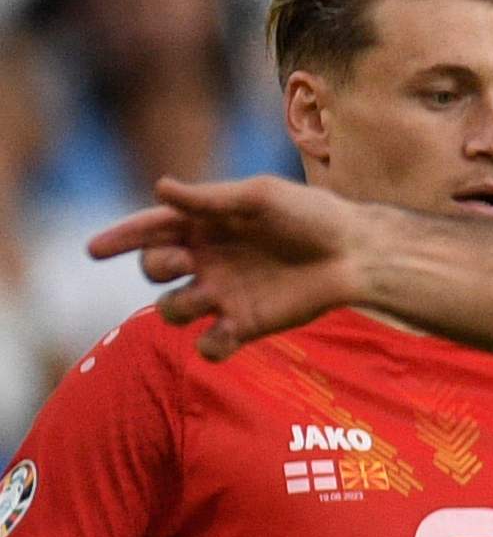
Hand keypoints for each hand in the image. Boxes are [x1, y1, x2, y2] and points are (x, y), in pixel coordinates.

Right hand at [91, 175, 381, 357]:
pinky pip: (211, 347)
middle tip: (185, 260)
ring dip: (176, 306)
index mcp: (203, 224)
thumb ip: (210, 200)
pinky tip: (226, 335)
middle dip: (156, 266)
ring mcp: (224, 294)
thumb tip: (160, 188)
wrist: (356, 254)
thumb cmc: (311, 216)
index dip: (119, 238)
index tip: (93, 250)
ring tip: (206, 297)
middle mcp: (206, 260)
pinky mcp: (247, 325)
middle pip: (152, 270)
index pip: (148, 230)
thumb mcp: (260, 197)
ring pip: (171, 310)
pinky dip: (210, 347)